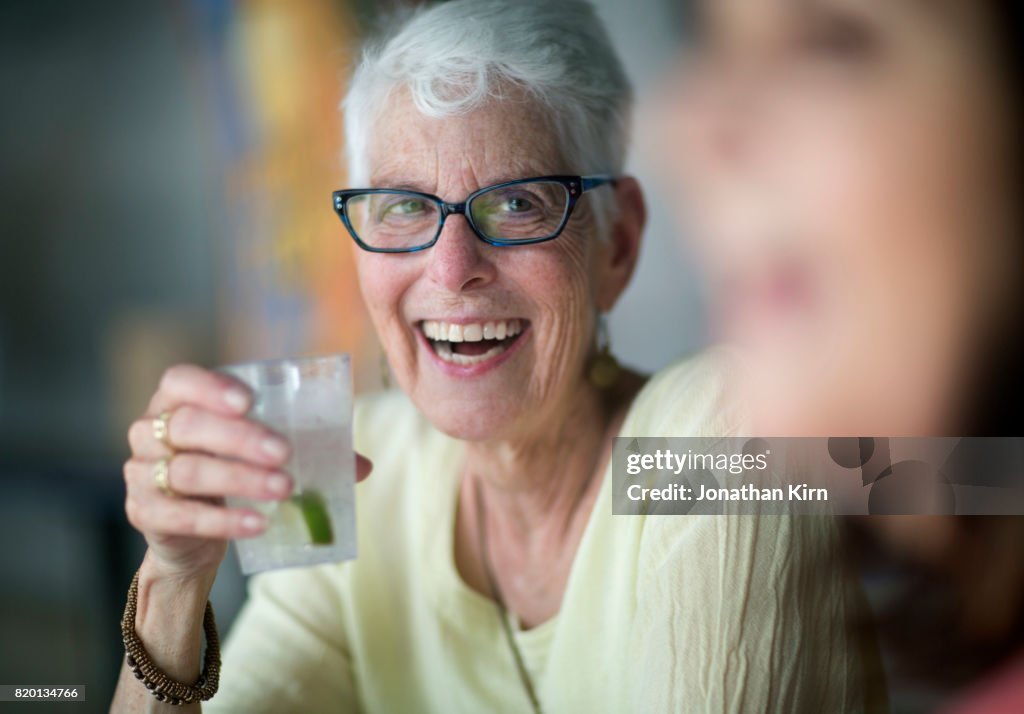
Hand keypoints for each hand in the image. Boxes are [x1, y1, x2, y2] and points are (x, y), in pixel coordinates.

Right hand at [124, 364, 371, 580]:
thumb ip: (309, 451)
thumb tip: (363, 465)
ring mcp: (141, 471)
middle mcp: (150, 430)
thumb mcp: (260, 456)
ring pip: (188, 470)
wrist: (191, 536)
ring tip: (284, 489)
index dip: (211, 387)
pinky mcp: (144, 512)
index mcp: (177, 401)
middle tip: (284, 453)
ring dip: (240, 479)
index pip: (181, 380)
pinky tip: (258, 523)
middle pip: (190, 426)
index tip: (249, 401)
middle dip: (241, 438)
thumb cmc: (230, 476)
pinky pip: (182, 515)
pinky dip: (223, 520)